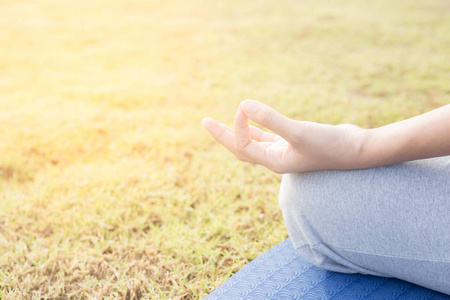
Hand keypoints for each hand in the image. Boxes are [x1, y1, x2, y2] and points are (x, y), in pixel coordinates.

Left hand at [202, 100, 367, 172]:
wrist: (358, 151)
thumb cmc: (330, 145)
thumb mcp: (298, 132)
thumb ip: (271, 119)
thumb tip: (243, 104)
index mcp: (273, 162)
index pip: (243, 145)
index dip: (238, 125)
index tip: (244, 107)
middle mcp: (275, 160)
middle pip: (240, 149)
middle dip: (223, 135)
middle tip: (205, 121)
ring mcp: (285, 152)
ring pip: (254, 143)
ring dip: (239, 132)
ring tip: (222, 123)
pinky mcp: (294, 143)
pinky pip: (269, 137)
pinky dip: (258, 128)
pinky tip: (253, 120)